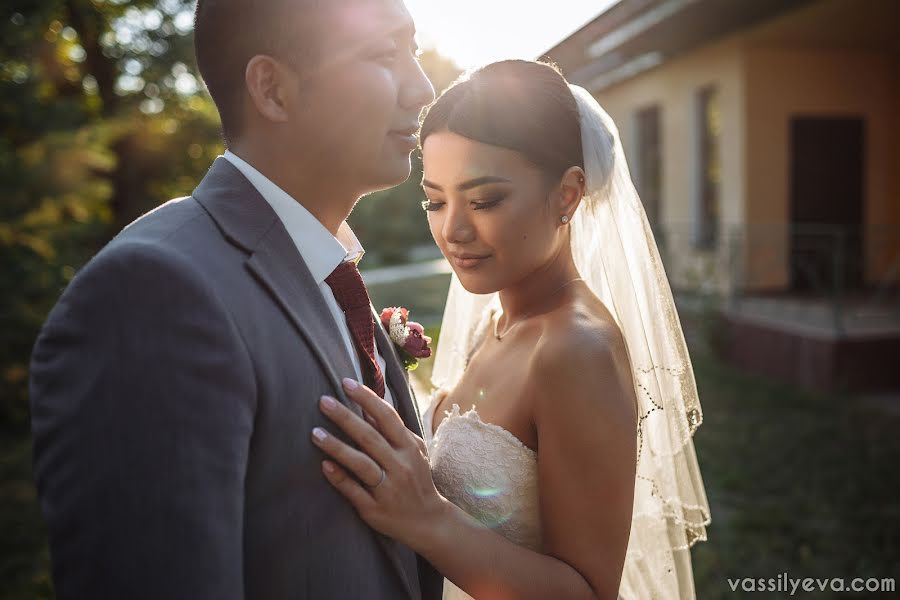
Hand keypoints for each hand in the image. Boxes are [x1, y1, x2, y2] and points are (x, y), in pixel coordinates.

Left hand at [311, 378, 448, 547]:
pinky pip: (354, 491)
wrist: (428, 521)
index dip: (367, 399)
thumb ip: (394, 431)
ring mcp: (388, 488)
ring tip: (315, 433)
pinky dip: (340, 478)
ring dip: (337, 447)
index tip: (346, 383)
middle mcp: (400, 466)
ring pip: (361, 464)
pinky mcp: (375, 509)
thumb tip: (368, 410)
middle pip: (370, 437)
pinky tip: (324, 465)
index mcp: (409, 448)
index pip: (388, 417)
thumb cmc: (417, 480)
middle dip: (345, 417)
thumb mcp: (413, 452)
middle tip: (323, 401)